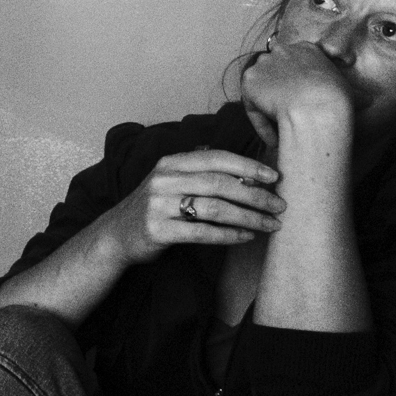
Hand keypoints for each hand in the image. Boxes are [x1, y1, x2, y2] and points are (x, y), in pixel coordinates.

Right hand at [98, 148, 283, 265]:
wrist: (116, 235)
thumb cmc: (155, 208)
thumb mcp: (170, 181)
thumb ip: (199, 172)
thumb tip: (247, 170)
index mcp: (170, 163)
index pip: (215, 158)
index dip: (247, 165)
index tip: (274, 177)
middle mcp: (163, 179)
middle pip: (219, 183)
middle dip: (255, 194)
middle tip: (280, 205)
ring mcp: (159, 205)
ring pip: (214, 208)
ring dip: (249, 217)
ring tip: (271, 224)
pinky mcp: (159, 230)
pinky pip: (202, 232)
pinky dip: (229, 235)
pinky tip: (247, 237)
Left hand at [242, 39, 354, 135]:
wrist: (316, 105)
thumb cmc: (338, 100)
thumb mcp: (352, 91)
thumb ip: (356, 93)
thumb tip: (370, 100)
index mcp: (307, 49)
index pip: (296, 66)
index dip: (298, 88)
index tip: (303, 106)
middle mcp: (282, 50)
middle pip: (276, 74)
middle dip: (280, 95)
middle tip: (289, 119)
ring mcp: (263, 64)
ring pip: (262, 91)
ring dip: (269, 111)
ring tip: (282, 132)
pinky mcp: (249, 81)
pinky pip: (252, 106)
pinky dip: (261, 124)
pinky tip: (274, 139)